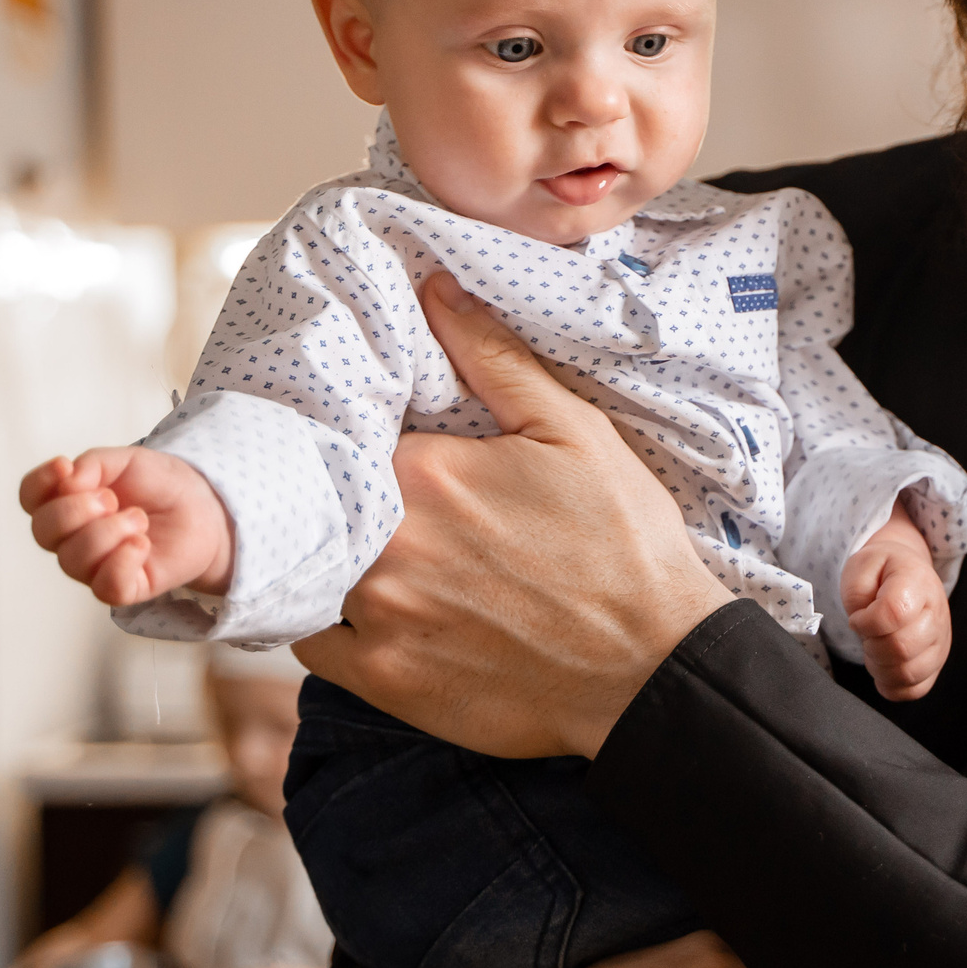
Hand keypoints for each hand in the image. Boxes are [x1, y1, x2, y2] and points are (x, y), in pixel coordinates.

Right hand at [20, 446, 233, 606]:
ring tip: (139, 519)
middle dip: (76, 509)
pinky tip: (142, 544)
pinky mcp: (123, 588)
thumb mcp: (128, 460)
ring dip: (107, 532)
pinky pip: (106, 587)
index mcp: (66, 502)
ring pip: (73, 560)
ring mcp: (94, 566)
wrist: (204, 507)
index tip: (64, 465)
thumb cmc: (159, 485)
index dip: (39, 483)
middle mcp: (71, 538)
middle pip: (43, 531)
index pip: (31, 497)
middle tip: (113, 498)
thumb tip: (67, 479)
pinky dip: (122, 562)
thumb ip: (94, 464)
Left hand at [293, 271, 730, 758]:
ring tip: (381, 546)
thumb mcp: (573, 431)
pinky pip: (313, 641)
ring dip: (335, 550)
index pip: (353, 428)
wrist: (653, 668)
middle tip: (392, 494)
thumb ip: (493, 356)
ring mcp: (379, 618)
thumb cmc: (623, 543)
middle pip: (331, 498)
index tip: (387, 435)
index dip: (365, 427)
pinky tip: (371, 603)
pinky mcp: (384, 680)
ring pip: (314, 565)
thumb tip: (432, 286)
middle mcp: (386, 544)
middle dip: (351, 489)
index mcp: (424, 470)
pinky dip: (327, 618)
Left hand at [842, 505, 950, 699]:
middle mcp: (936, 613)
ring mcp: (940, 641)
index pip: (894, 613)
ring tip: (874, 647)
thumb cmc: (881, 570)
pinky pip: (915, 689)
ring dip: (880, 667)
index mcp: (917, 581)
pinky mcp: (936, 663)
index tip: (858, 618)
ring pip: (909, 673)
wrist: (906, 570)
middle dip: (871, 646)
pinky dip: (891, 684)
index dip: (866, 622)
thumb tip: (864, 626)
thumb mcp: (861, 565)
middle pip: (902, 648)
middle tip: (866, 634)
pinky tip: (884, 664)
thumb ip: (857, 593)